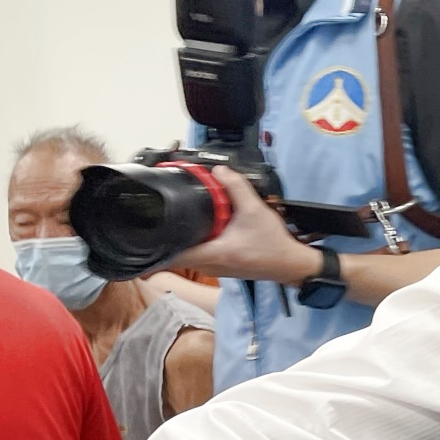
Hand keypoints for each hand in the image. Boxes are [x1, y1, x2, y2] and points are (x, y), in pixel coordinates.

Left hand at [168, 167, 318, 285]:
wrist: (292, 264)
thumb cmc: (274, 244)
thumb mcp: (255, 210)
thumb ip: (236, 187)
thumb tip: (219, 170)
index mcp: (212, 254)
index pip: (170, 254)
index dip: (155, 242)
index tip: (148, 227)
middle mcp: (209, 265)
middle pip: (175, 251)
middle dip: (169, 233)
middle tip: (166, 213)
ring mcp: (214, 268)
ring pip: (187, 253)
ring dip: (184, 237)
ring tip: (186, 217)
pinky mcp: (221, 266)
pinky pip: (200, 254)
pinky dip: (197, 241)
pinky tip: (205, 227)